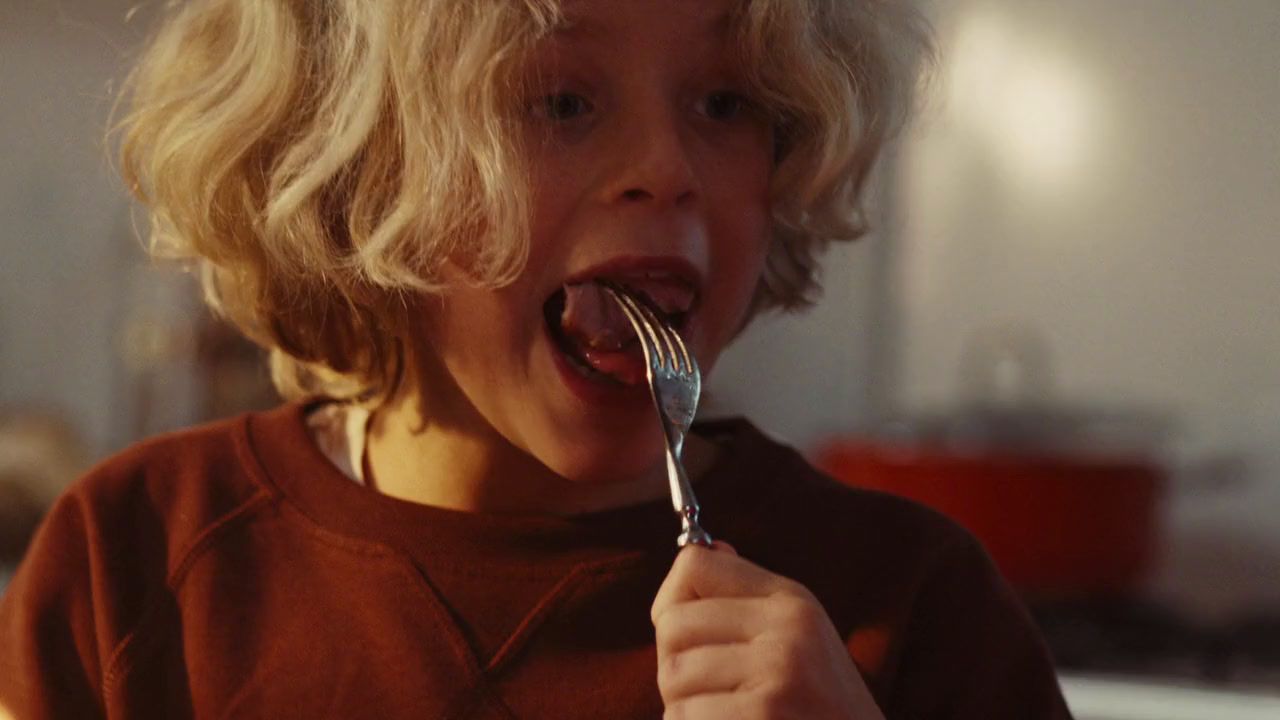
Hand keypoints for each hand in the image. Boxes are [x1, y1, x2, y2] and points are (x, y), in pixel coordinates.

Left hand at [651, 543, 883, 719]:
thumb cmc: (820, 709)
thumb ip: (749, 599)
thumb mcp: (801, 640)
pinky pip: (683, 716)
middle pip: (672, 623)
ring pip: (672, 676)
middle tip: (707, 689)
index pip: (694, 565)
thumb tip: (704, 550)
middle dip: (674, 662)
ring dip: (683, 705)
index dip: (673, 600)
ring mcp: (778, 674)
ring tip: (724, 715)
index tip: (688, 634)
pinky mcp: (762, 715)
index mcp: (792, 601)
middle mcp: (788, 629)